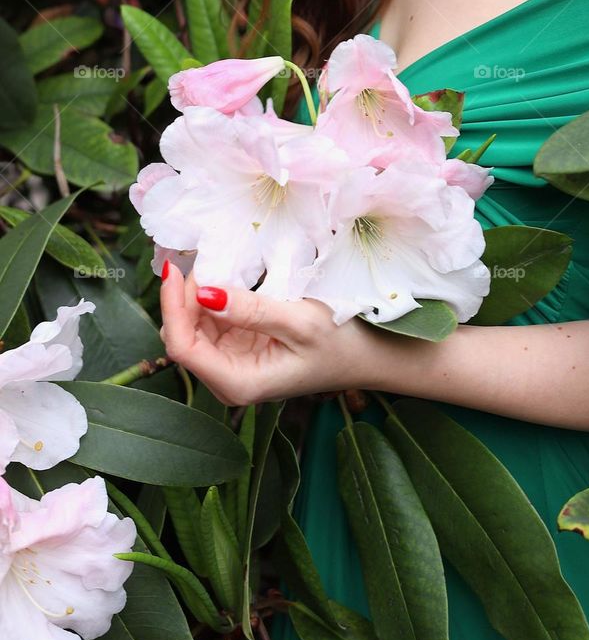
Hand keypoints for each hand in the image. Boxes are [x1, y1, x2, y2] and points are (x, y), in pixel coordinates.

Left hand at [158, 266, 377, 405]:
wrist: (366, 355)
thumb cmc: (339, 341)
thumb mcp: (299, 321)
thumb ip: (250, 310)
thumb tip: (205, 293)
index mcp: (238, 382)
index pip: (183, 347)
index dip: (172, 307)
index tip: (175, 269)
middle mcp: (228, 378)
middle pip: (183, 336)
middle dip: (183, 298)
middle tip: (199, 258)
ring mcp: (233, 364)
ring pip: (194, 327)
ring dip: (196, 296)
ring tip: (211, 262)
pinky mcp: (241, 349)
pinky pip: (212, 323)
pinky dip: (211, 298)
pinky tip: (222, 276)